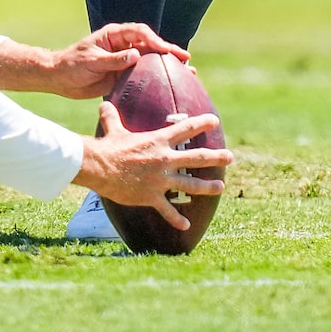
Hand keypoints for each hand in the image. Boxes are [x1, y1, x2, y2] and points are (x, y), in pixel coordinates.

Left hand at [35, 23, 183, 98]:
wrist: (59, 79)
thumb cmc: (72, 65)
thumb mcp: (92, 61)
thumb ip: (114, 59)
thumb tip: (136, 56)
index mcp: (114, 36)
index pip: (139, 33)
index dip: (154, 40)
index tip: (165, 50)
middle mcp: (122, 46)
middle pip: (150, 45)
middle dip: (168, 51)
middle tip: (186, 59)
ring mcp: (124, 61)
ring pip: (150, 61)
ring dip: (166, 65)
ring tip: (187, 73)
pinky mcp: (123, 76)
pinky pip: (142, 76)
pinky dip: (156, 80)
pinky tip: (169, 86)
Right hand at [75, 104, 230, 227]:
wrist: (100, 168)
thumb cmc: (107, 148)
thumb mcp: (112, 130)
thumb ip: (112, 118)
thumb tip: (103, 105)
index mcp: (158, 141)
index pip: (186, 128)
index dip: (202, 123)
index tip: (215, 120)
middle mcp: (164, 160)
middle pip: (196, 158)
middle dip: (216, 157)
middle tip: (230, 157)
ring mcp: (160, 180)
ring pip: (190, 185)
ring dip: (207, 187)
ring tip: (221, 187)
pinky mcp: (151, 196)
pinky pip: (168, 210)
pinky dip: (177, 219)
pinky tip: (186, 225)